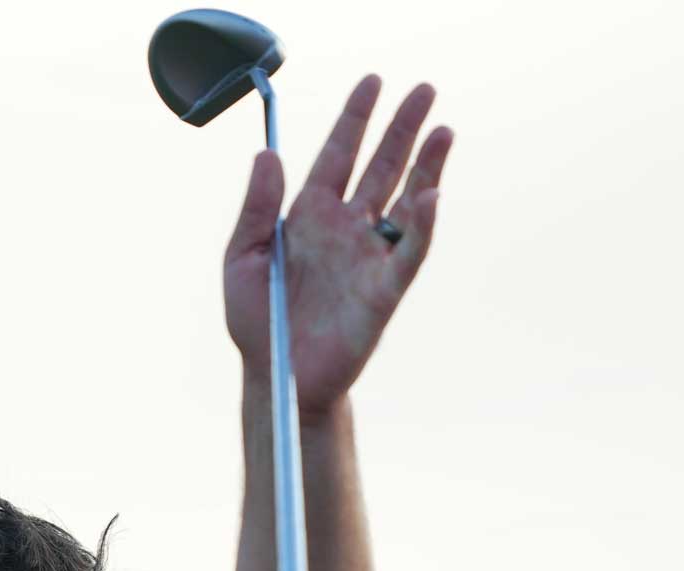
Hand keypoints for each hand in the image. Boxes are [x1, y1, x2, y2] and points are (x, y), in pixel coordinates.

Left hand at [223, 76, 452, 410]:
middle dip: (402, 129)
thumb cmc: (257, 320)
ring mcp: (367, 257)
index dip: (356, 118)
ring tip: (442, 130)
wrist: (277, 376)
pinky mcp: (384, 290)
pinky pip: (409, 251)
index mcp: (309, 215)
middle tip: (425, 90)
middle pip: (381, 167)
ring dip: (426, 166)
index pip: (338, 154)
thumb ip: (255, 208)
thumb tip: (266, 154)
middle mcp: (344, 229)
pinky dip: (423, 223)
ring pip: (406, 201)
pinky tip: (432, 192)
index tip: (373, 81)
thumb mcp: (241, 258)